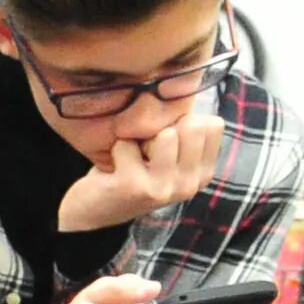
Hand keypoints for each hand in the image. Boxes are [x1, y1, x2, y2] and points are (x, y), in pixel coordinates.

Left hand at [56, 115, 223, 234]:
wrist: (90, 211)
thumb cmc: (131, 171)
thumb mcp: (168, 154)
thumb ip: (186, 131)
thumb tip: (190, 92)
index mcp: (203, 174)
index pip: (213, 125)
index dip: (183, 123)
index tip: (165, 143)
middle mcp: (189, 185)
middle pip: (192, 126)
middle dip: (163, 129)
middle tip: (145, 151)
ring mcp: (164, 188)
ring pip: (166, 134)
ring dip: (140, 139)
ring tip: (131, 159)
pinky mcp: (135, 187)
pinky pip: (127, 144)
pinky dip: (116, 149)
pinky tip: (113, 170)